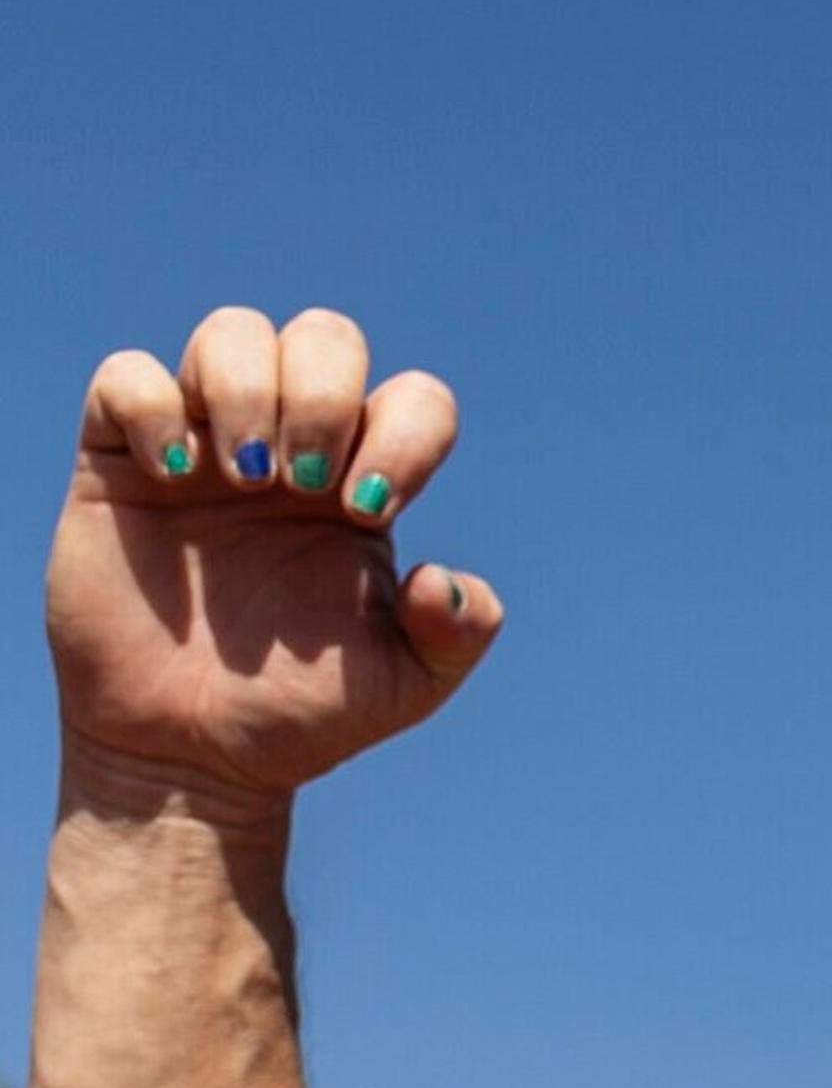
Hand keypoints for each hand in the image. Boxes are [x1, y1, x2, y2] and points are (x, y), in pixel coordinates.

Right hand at [49, 308, 500, 807]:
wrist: (191, 754)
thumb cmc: (299, 712)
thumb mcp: (402, 684)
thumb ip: (455, 632)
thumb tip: (447, 580)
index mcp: (365, 484)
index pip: (413, 399)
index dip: (406, 431)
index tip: (368, 508)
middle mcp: (293, 448)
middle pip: (324, 336)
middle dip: (323, 392)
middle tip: (305, 484)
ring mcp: (206, 447)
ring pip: (232, 333)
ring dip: (245, 387)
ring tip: (244, 476)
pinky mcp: (120, 464)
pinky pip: (127, 376)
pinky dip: (152, 404)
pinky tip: (174, 474)